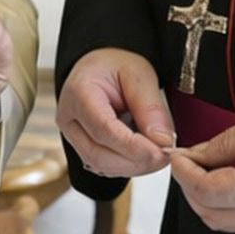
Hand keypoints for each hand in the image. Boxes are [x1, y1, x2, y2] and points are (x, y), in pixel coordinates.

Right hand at [56, 48, 176, 177]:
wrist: (102, 67)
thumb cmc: (116, 66)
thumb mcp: (139, 75)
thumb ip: (151, 108)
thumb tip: (162, 141)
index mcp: (78, 92)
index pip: (103, 129)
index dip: (133, 146)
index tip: (161, 151)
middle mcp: (69, 118)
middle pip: (99, 154)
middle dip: (136, 161)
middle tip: (166, 155)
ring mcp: (73, 136)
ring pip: (101, 166)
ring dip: (134, 166)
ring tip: (159, 153)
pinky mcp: (83, 148)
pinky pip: (105, 167)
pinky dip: (128, 166)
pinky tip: (145, 154)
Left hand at [168, 96, 234, 232]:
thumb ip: (223, 144)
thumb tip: (194, 155)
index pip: (207, 192)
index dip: (184, 173)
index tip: (177, 155)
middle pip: (211, 215)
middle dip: (190, 190)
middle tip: (186, 162)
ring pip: (226, 223)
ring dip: (207, 200)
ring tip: (203, 169)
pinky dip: (227, 204)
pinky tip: (226, 178)